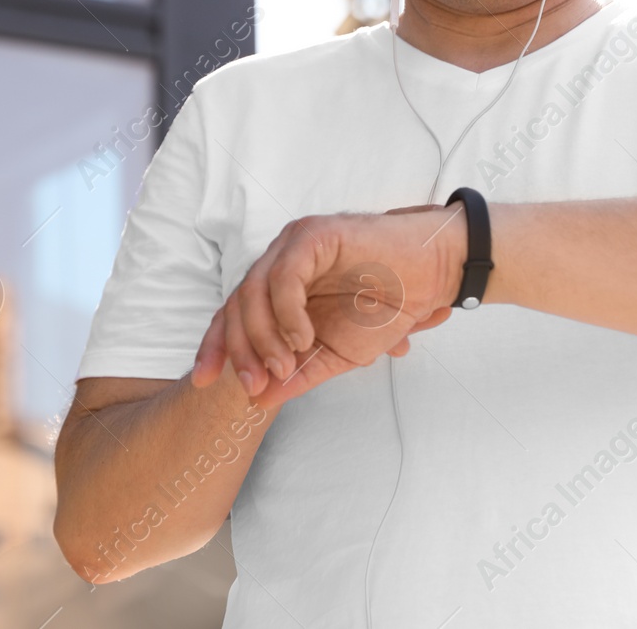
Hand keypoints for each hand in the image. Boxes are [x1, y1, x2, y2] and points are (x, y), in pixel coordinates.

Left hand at [190, 203, 467, 410]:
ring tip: (285, 364)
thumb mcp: (338, 355)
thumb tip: (258, 400)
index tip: (203, 381)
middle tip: (255, 383)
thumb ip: (300, 374)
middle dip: (239, 349)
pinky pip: (284, 276)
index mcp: (280, 288)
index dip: (215, 346)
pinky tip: (302, 337)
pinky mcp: (314, 236)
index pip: (233, 315)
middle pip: (237, 305)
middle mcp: (279, 262)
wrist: (433, 277)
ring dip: (263, 336)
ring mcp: (294, 246)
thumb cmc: (388, 309)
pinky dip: (286, 312)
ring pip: (253, 290)